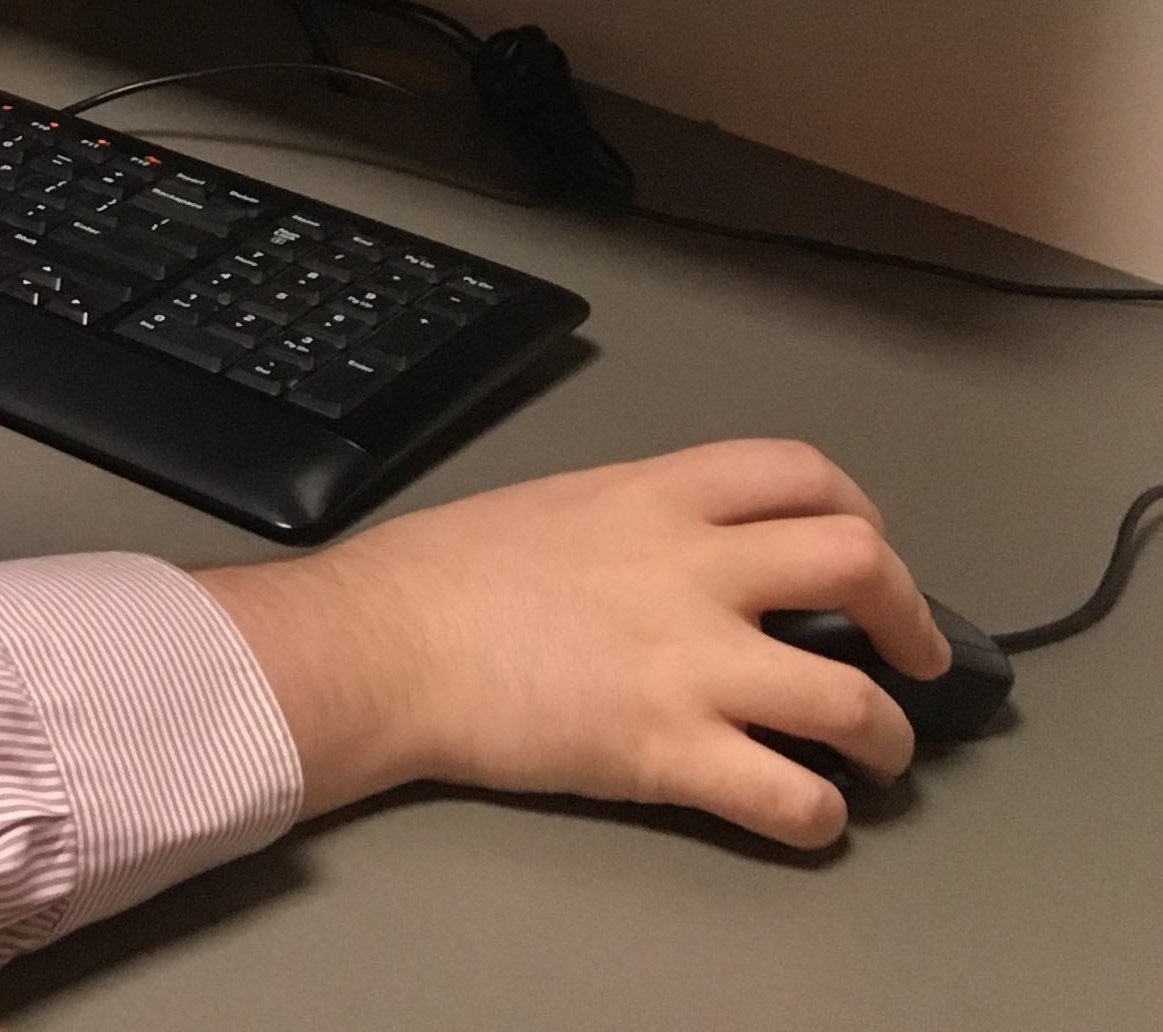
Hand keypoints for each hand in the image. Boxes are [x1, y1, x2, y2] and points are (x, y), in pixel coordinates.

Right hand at [193, 440, 951, 847]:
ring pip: (855, 700)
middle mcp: (692, 569)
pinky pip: (792, 797)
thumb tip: (690, 563)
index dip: (858, 511)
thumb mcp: (553, 506)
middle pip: (861, 565)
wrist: (380, 644)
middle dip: (910, 618)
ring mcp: (690, 663)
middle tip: (911, 656)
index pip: (800, 472)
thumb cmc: (440, 576)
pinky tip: (803, 815)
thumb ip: (637, 525)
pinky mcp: (671, 751)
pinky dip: (818, 818)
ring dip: (886, 737)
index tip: (865, 551)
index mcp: (655, 496)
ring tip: (876, 757)